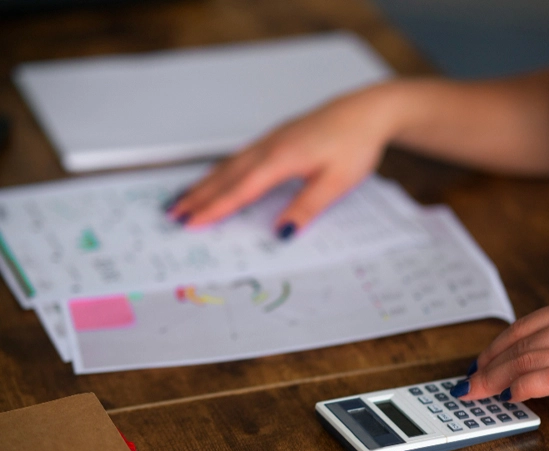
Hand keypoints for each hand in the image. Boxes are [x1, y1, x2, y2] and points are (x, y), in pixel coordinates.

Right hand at [166, 84, 396, 235]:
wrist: (367, 111)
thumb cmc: (355, 143)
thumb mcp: (336, 182)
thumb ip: (306, 208)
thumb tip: (281, 233)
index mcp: (281, 159)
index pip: (240, 190)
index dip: (214, 209)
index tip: (191, 223)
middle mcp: (270, 147)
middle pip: (226, 176)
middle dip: (198, 197)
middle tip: (173, 214)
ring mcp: (271, 139)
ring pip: (229, 164)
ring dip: (205, 182)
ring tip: (184, 198)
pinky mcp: (277, 137)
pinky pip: (240, 156)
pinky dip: (222, 169)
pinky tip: (218, 175)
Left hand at [450, 295, 548, 436]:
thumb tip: (524, 359)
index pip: (522, 327)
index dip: (494, 348)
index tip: (477, 365)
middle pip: (519, 345)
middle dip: (487, 367)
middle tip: (468, 386)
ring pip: (526, 362)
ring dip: (496, 380)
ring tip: (481, 394)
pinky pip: (546, 380)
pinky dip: (522, 388)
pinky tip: (512, 397)